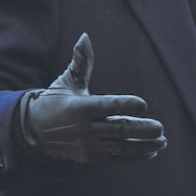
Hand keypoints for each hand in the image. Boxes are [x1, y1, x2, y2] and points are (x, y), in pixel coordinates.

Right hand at [19, 33, 166, 163]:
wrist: (34, 133)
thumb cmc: (55, 101)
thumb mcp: (66, 82)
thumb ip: (80, 62)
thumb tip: (85, 37)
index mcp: (80, 107)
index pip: (106, 106)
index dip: (125, 105)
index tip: (143, 104)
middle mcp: (84, 128)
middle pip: (118, 129)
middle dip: (141, 130)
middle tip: (160, 127)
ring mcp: (88, 146)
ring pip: (120, 147)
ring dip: (143, 146)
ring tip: (162, 141)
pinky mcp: (91, 158)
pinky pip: (117, 158)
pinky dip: (135, 156)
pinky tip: (152, 152)